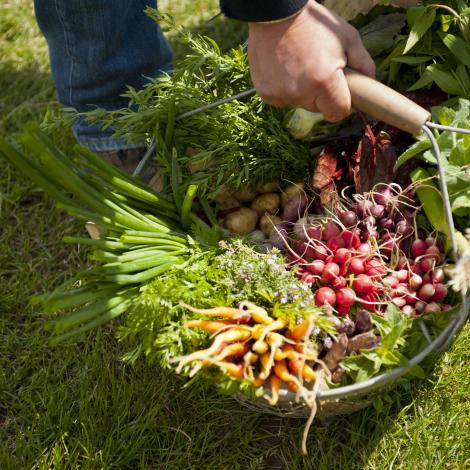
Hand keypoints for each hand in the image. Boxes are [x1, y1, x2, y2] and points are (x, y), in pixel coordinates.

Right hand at [248, 0, 374, 121]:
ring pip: (299, 103)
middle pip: (318, 109)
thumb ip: (364, 64)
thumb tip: (370, 85)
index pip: (338, 113)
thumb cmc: (315, 24)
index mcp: (324, 82)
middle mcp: (300, 93)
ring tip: (299, 64)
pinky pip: (282, 99)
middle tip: (319, 70)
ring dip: (302, 91)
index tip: (341, 93)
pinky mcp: (266, 93)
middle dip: (321, 95)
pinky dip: (285, 88)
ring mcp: (280, 95)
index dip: (342, 104)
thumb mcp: (347, 37)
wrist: (276, 13)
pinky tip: (284, 68)